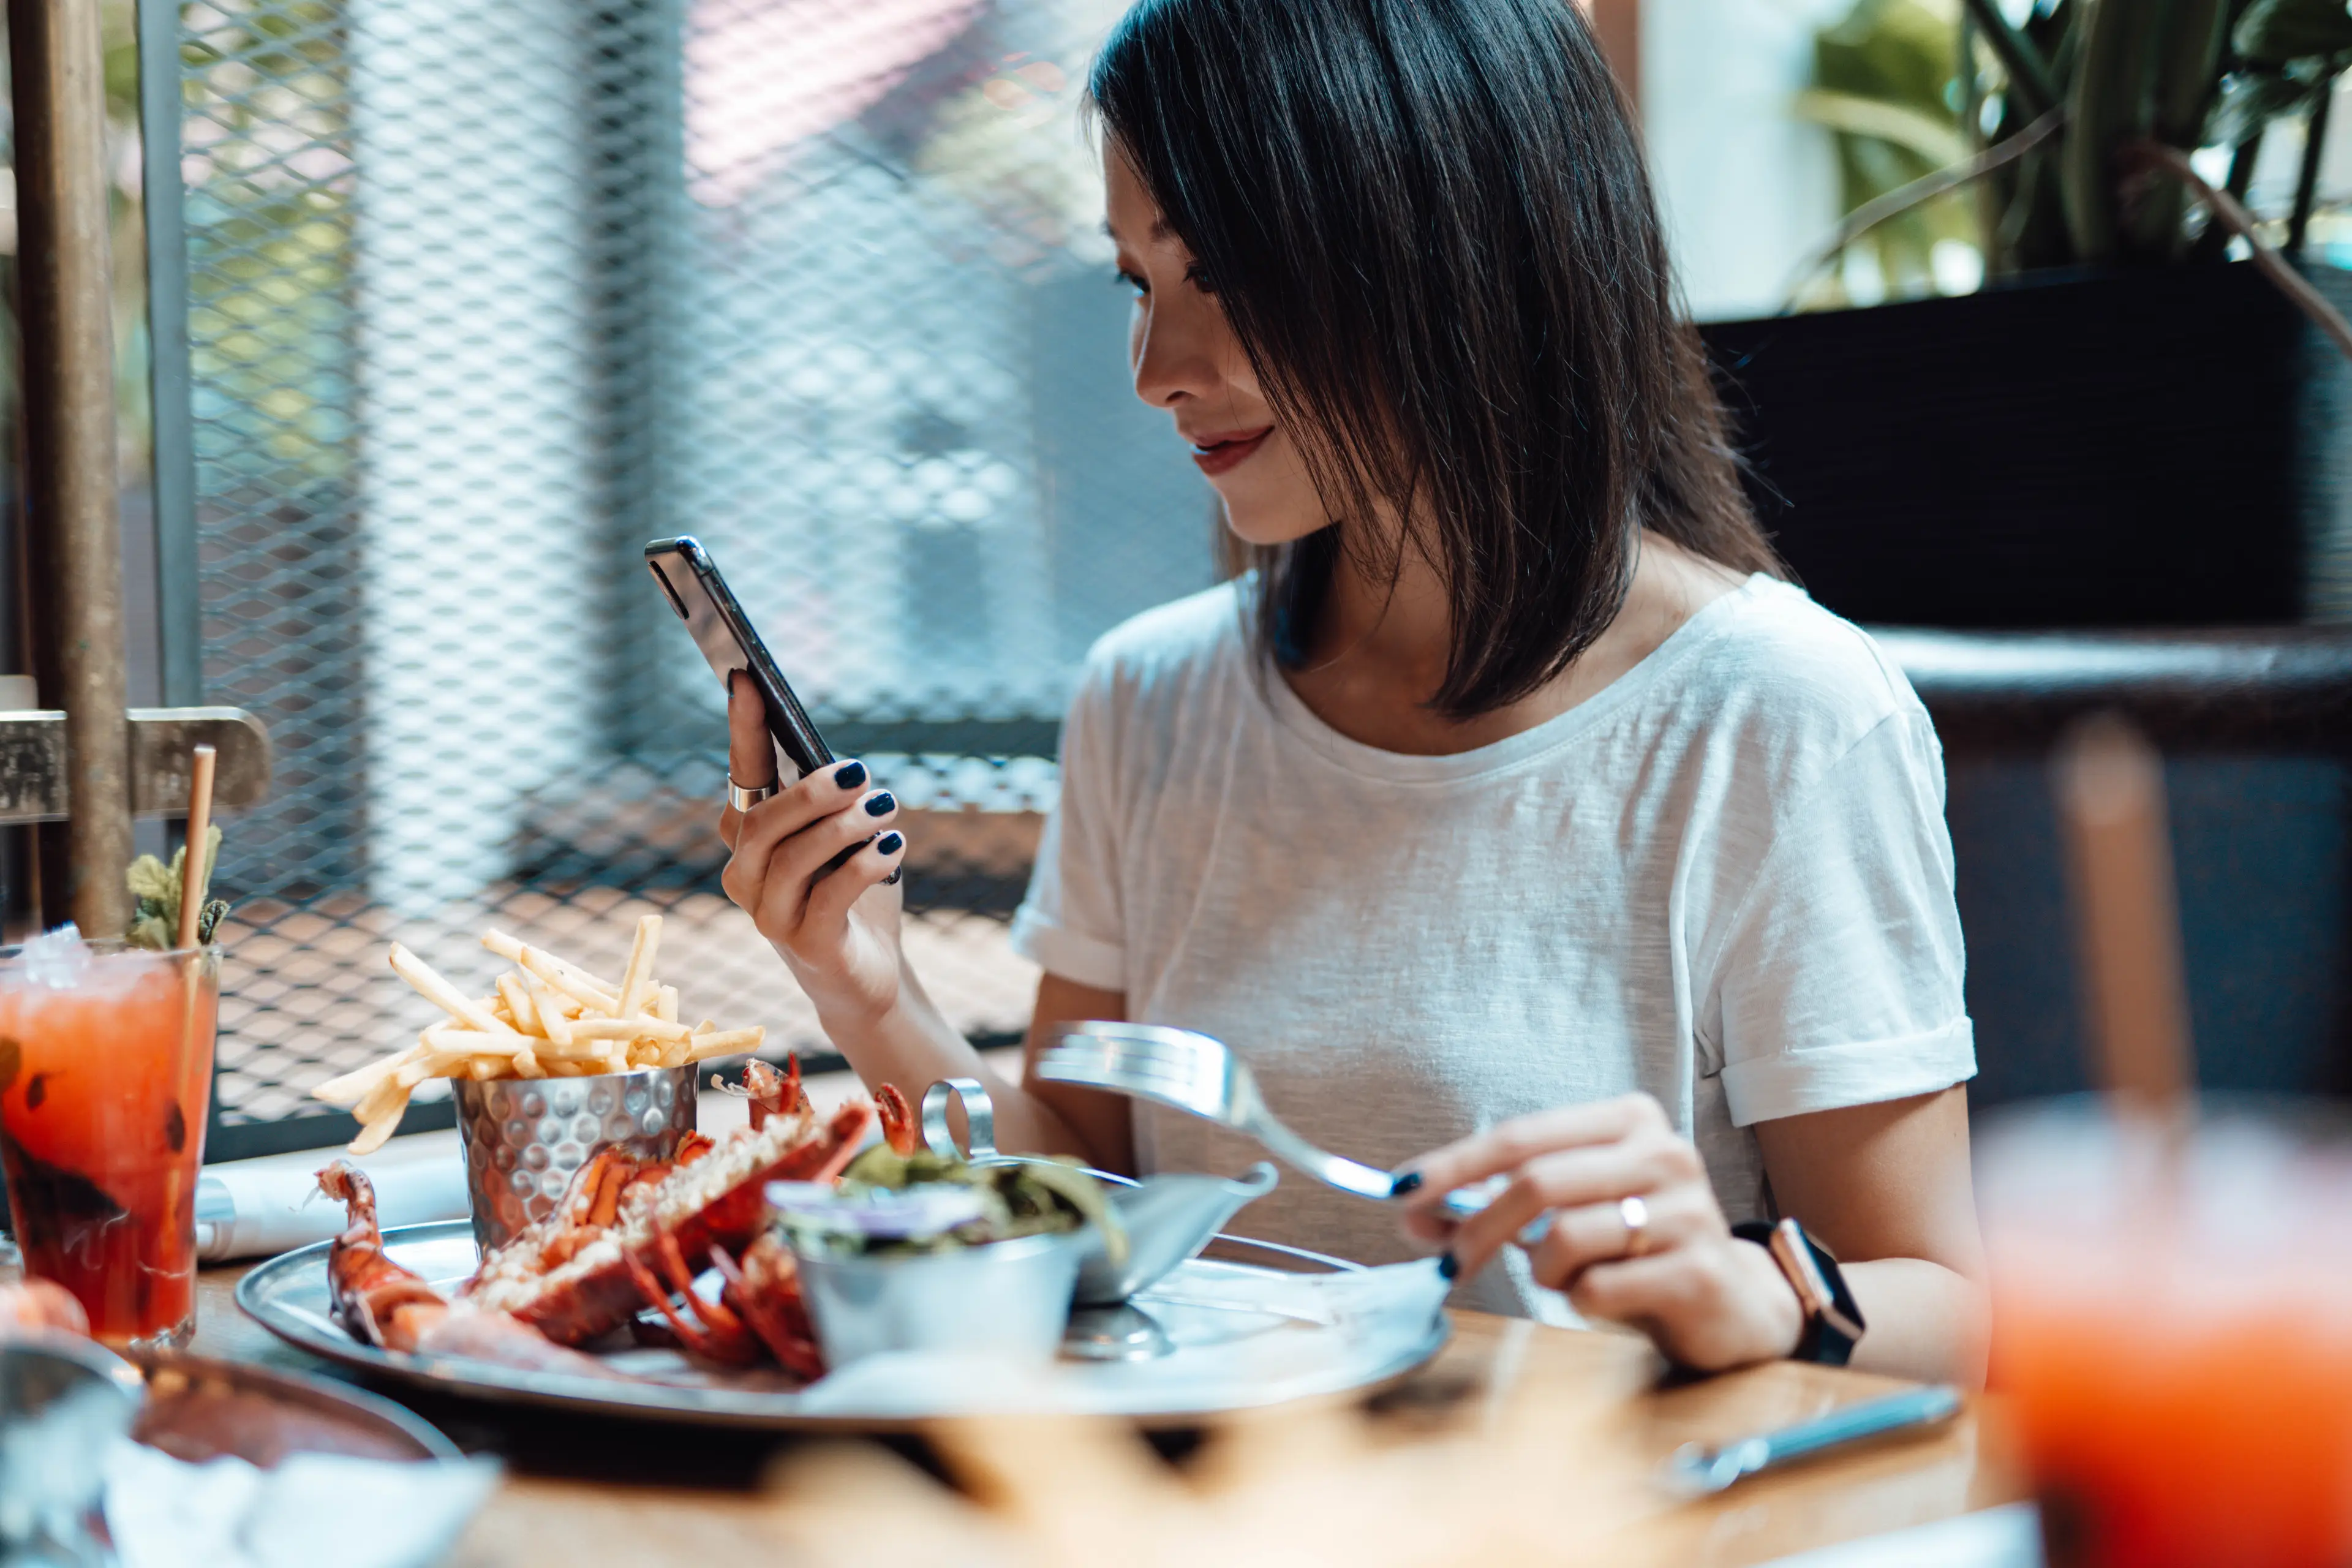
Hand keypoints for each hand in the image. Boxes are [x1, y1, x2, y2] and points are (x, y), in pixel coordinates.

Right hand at [718, 671, 906, 1025]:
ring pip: (793, 858)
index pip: (741, 775)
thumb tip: (846, 767)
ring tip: (887, 808)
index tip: (747, 680)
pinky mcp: (806, 945)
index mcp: (749, 840)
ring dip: (845, 826)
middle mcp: (745, 877)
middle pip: (763, 822)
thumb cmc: (852, 896)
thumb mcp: (843, 840)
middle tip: (860, 771)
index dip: (742, 729)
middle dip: (812, 792)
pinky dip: (866, 864)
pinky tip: (894, 846)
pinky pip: (831, 895)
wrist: (867, 976)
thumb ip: (833, 804)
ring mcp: (769, 917)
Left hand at [1397, 1094, 1804, 1372]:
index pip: (1521, 1135)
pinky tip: (1605, 1297)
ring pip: (1565, 1237)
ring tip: (1563, 1276)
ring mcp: (1687, 1211)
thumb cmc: (1635, 1247)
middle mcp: (1663, 1152)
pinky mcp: (1696, 1272)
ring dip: (1542, 1270)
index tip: (1404, 1192)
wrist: (1731, 1302)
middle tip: (1450, 1262)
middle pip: (1537, 1182)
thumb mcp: (1572, 1206)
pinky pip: (1597, 1289)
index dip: (1455, 1165)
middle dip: (1478, 1226)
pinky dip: (1580, 1301)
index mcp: (1629, 1119)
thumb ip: (1500, 1199)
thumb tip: (1414, 1208)